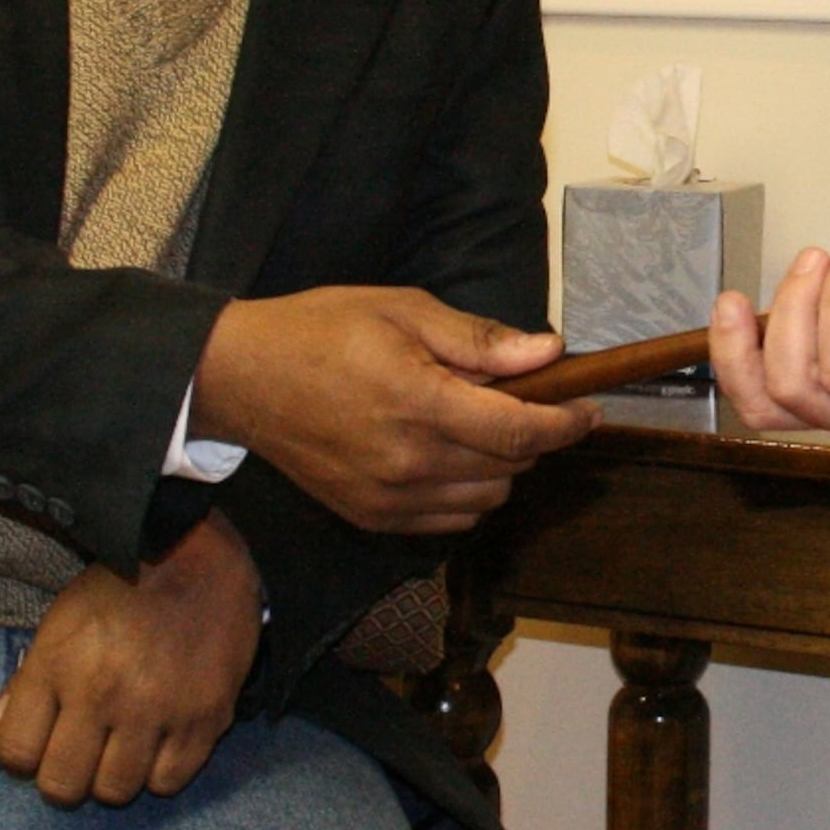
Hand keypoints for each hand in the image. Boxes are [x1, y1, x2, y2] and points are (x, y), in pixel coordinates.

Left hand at [0, 511, 261, 807]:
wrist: (196, 559)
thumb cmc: (116, 594)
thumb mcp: (56, 628)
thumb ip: (18, 691)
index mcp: (58, 666)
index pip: (17, 752)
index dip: (23, 755)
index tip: (42, 741)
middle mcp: (104, 693)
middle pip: (63, 785)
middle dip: (65, 776)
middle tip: (82, 752)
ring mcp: (158, 709)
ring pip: (116, 790)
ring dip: (113, 777)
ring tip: (122, 747)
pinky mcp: (205, 718)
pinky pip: (169, 782)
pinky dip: (159, 773)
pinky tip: (158, 743)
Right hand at [186, 285, 595, 534]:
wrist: (242, 379)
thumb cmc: (321, 331)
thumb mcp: (403, 310)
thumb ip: (479, 340)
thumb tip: (546, 353)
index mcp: (420, 403)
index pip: (521, 430)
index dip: (566, 423)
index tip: (587, 409)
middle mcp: (408, 461)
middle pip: (510, 467)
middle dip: (532, 435)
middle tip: (524, 400)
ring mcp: (389, 497)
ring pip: (486, 499)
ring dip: (501, 466)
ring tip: (476, 424)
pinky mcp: (371, 517)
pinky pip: (449, 519)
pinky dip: (466, 492)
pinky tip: (448, 454)